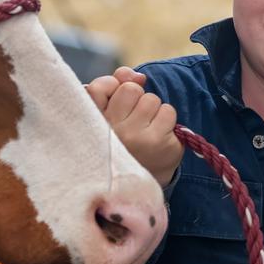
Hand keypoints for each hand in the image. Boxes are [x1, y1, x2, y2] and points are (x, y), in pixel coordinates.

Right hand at [86, 67, 182, 186]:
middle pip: (131, 90)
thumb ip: (115, 86)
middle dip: (135, 100)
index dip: (110, 88)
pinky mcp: (163, 145)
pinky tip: (158, 138)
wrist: (136, 186)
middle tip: (131, 122)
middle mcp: (114, 133)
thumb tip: (139, 76)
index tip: (112, 103)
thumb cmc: (120, 144)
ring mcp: (140, 139)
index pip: (98, 87)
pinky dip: (166, 122)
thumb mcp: (107, 116)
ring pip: (152, 100)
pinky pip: (169, 113)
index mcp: (95, 126)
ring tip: (145, 131)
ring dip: (152, 111)